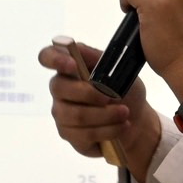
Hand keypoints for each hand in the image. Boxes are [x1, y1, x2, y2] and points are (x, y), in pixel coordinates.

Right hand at [38, 39, 153, 165]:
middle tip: (113, 97)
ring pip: (76, 115)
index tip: (73, 65)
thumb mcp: (118, 69)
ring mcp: (61, 113)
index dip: (54, 59)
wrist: (136, 117)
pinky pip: (84, 135)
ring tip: (124, 113)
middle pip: (59, 88)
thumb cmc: (124, 89)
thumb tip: (76, 48)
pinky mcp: (69, 134)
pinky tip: (121, 126)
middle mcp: (60, 89)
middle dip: (90, 94)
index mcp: (69, 67)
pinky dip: (108, 130)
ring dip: (105, 115)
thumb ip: (97, 58)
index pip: (47, 56)